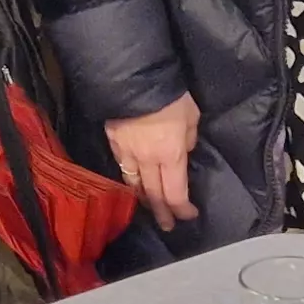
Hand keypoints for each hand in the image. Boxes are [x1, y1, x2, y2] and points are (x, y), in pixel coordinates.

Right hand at [104, 93, 202, 231]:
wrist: (133, 78)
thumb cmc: (170, 96)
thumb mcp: (191, 116)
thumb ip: (188, 138)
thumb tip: (184, 149)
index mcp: (171, 156)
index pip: (175, 194)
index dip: (182, 209)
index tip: (189, 215)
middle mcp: (148, 161)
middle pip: (154, 196)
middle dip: (162, 213)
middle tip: (167, 226)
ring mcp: (127, 153)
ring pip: (134, 185)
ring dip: (143, 200)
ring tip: (148, 207)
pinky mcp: (113, 141)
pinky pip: (122, 167)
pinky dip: (128, 179)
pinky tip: (130, 181)